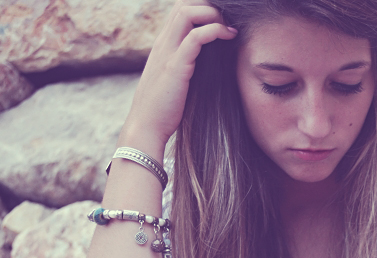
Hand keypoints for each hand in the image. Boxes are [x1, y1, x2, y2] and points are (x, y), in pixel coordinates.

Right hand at [121, 0, 237, 153]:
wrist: (145, 127)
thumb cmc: (164, 108)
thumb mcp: (176, 79)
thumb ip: (187, 65)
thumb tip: (209, 62)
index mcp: (163, 44)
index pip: (180, 10)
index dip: (202, 8)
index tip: (224, 21)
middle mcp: (163, 43)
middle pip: (183, 4)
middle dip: (208, 6)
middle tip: (229, 21)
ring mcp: (167, 52)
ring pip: (187, 13)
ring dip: (213, 14)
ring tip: (230, 28)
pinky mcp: (175, 67)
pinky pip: (195, 37)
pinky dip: (214, 30)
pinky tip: (229, 36)